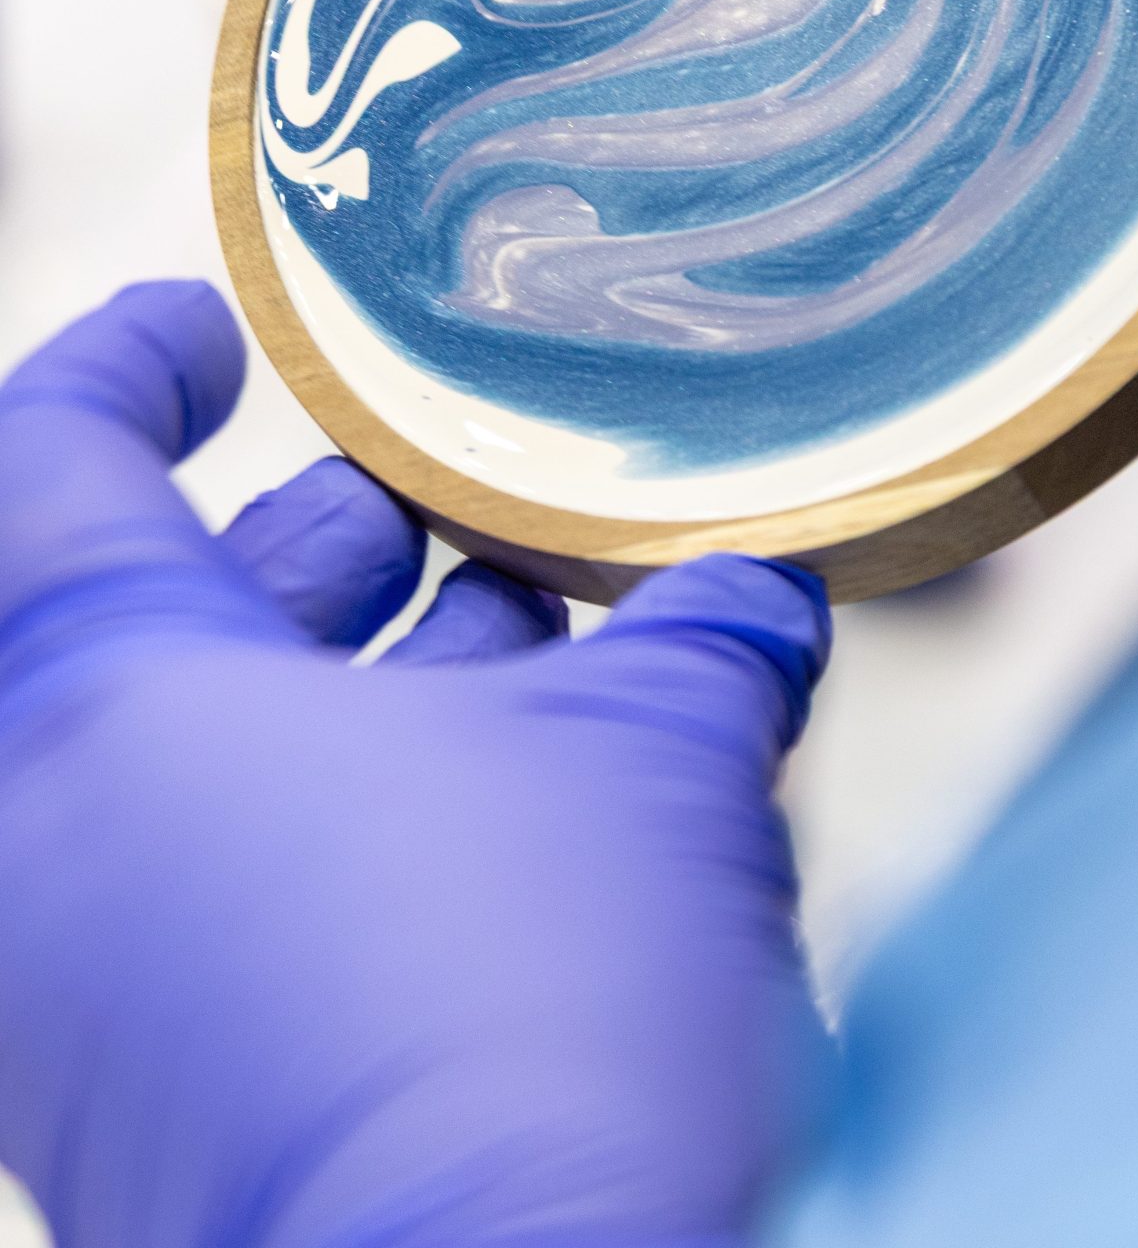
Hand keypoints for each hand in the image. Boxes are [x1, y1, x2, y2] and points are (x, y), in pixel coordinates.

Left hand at [0, 283, 828, 1244]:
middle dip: (299, 551)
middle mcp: (58, 853)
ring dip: (353, 701)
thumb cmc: (539, 997)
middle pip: (137, 631)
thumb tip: (752, 600)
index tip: (212, 334)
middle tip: (418, 514)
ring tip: (520, 659)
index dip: (123, 367)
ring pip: (196, 783)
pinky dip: (350, 835)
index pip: (42, 464)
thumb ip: (701, 638)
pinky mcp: (166, 1117)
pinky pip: (228, 913)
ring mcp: (91, 1006)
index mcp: (111, 709)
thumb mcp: (658, 752)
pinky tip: (525, 825)